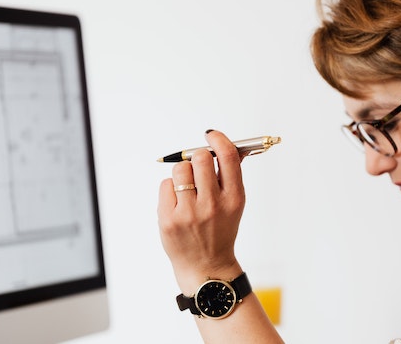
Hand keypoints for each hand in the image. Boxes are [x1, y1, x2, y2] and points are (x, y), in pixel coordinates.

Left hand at [157, 130, 245, 292]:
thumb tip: (226, 145)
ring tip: (187, 190)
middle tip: (197, 167)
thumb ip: (230, 175)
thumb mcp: (234, 204)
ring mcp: (189, 213)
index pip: (228, 156)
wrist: (206, 266)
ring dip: (183, 174)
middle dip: (197, 158)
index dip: (218, 139)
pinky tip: (178, 204)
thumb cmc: (220, 229)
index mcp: (234, 198)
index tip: (210, 135)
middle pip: (200, 158)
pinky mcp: (169, 219)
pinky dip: (170, 190)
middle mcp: (213, 205)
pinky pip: (165, 185)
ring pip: (180, 170)